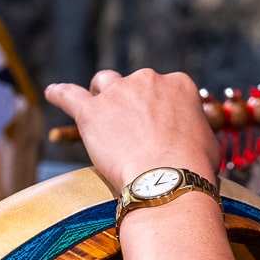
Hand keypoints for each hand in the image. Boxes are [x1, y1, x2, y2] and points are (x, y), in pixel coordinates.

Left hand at [45, 69, 221, 189]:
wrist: (169, 179)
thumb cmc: (194, 167)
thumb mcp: (207, 142)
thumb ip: (194, 131)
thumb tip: (192, 139)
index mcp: (179, 84)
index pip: (165, 88)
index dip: (159, 107)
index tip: (158, 124)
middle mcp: (148, 80)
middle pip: (133, 84)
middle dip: (131, 102)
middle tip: (131, 128)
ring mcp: (118, 93)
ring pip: (103, 82)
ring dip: (100, 94)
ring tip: (98, 112)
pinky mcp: (91, 111)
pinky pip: (69, 95)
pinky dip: (59, 94)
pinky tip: (52, 93)